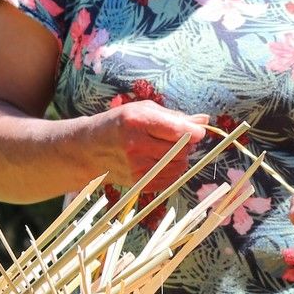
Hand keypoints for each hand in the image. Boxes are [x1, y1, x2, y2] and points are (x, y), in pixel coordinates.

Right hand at [85, 101, 209, 192]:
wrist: (90, 150)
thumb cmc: (119, 124)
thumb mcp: (142, 110)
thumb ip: (174, 116)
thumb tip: (204, 120)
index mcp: (136, 122)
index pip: (178, 130)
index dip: (194, 132)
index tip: (197, 131)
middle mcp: (136, 146)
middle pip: (181, 150)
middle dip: (186, 144)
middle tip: (177, 139)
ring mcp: (137, 168)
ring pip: (179, 166)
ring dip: (180, 158)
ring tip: (167, 150)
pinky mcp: (139, 184)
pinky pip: (171, 180)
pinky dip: (173, 171)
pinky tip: (162, 162)